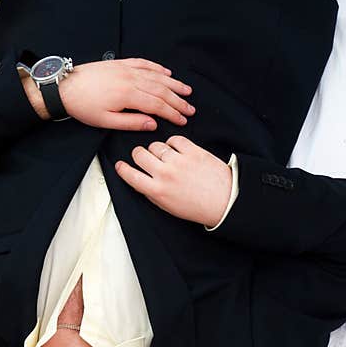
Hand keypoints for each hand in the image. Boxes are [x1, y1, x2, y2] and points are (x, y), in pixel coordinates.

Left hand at [57, 58, 194, 129]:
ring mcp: (126, 69)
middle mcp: (130, 79)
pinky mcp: (121, 64)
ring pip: (156, 76)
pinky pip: (144, 64)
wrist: (65, 87)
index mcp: (127, 95)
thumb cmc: (82, 106)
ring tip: (186, 91)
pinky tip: (166, 73)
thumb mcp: (106, 122)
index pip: (157, 105)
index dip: (172, 113)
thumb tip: (152, 125)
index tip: (182, 120)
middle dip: (178, 101)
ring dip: (173, 84)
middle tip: (190, 109)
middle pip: (161, 90)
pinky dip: (157, 68)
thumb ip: (131, 123)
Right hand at [115, 136, 231, 226]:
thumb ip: (151, 192)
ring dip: (156, 149)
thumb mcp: (167, 206)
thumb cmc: (196, 207)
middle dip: (138, 154)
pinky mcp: (193, 151)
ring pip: (156, 145)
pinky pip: (175, 139)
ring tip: (162, 154)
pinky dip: (172, 143)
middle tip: (143, 156)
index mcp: (157, 191)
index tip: (121, 165)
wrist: (224, 202)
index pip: (130, 175)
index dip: (122, 169)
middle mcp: (165, 174)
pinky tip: (176, 149)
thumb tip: (140, 180)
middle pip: (139, 154)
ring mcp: (179, 161)